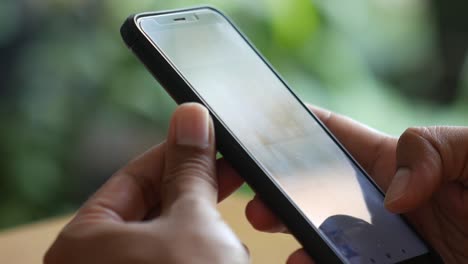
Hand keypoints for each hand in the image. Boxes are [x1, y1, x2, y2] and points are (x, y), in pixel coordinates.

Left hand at [44, 103, 248, 263]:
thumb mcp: (193, 221)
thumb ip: (190, 168)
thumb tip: (191, 115)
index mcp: (85, 242)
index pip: (134, 176)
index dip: (175, 151)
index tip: (206, 133)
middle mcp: (98, 263)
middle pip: (153, 205)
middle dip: (197, 189)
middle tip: (231, 166)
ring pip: (171, 234)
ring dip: (206, 224)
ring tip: (233, 222)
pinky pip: (180, 257)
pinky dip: (205, 249)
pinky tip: (229, 254)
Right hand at [239, 105, 467, 263]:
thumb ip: (432, 148)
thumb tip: (392, 193)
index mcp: (392, 162)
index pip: (332, 136)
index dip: (295, 128)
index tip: (261, 133)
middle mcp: (379, 200)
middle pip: (316, 190)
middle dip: (282, 192)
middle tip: (258, 202)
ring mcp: (382, 240)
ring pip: (326, 234)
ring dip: (297, 234)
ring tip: (276, 234)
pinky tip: (305, 262)